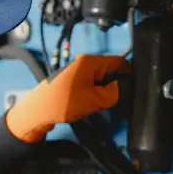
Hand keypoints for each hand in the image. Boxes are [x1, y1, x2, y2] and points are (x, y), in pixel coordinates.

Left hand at [6, 54, 129, 143]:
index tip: (134, 89)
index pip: (119, 62)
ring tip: (111, 104)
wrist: (38, 112)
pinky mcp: (73, 82)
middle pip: (110, 70)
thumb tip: (125, 89)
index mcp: (90, 62)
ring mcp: (78, 72)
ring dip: (107, 91)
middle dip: (118, 84)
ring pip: (101, 79)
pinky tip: (98, 104)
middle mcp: (84, 63)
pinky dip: (98, 93)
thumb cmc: (65, 102)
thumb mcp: (94, 100)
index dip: (129, 74)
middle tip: (124, 100)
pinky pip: (92, 84)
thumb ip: (114, 93)